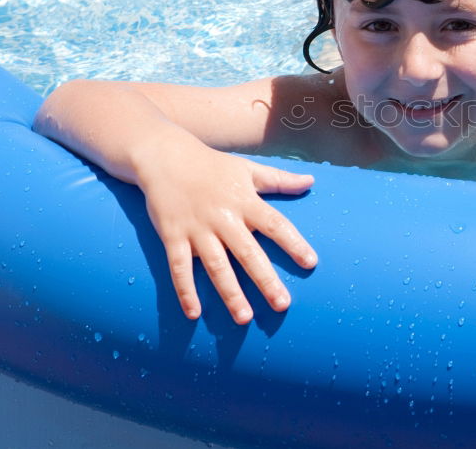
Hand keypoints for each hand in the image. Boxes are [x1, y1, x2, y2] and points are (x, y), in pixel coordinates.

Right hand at [137, 145, 316, 323]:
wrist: (165, 156)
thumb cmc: (212, 166)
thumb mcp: (248, 169)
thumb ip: (280, 180)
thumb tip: (311, 182)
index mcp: (245, 201)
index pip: (275, 225)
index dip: (294, 244)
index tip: (311, 263)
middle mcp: (223, 217)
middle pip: (248, 253)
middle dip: (266, 280)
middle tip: (282, 305)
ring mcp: (197, 229)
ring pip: (216, 266)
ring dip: (230, 293)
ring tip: (244, 318)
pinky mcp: (172, 236)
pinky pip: (179, 268)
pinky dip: (185, 290)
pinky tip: (194, 313)